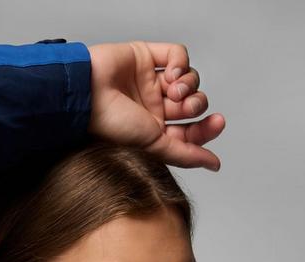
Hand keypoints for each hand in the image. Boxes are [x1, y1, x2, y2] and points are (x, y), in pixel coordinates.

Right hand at [88, 40, 224, 170]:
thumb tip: (214, 165)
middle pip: (193, 104)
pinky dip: (181, 62)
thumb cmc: (110, 125)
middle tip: (184, 105)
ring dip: (189, 84)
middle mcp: (153, 107)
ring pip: (188, 79)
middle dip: (196, 104)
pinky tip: (172, 73)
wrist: (88, 95)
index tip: (217, 123)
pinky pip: (177, 54)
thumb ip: (186, 155)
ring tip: (174, 89)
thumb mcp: (154, 146)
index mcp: (154, 131)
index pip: (189, 130)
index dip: (205, 128)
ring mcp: (150, 81)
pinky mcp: (146, 56)